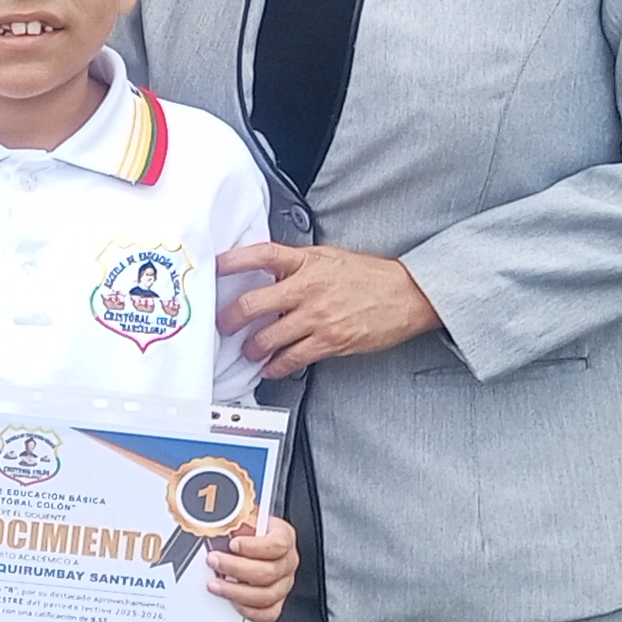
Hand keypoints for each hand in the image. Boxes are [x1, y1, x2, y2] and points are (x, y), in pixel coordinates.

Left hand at [204, 513, 300, 621]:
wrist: (246, 542)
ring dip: (235, 591)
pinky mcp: (276, 601)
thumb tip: (214, 517)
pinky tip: (231, 600)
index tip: (233, 544)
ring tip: (215, 584)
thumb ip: (232, 517)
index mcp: (284, 537)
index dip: (254, 547)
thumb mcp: (240, 517)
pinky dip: (248, 610)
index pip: (278, 544)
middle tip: (214, 561)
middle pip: (269, 572)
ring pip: (266, 595)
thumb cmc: (244, 531)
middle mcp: (287, 561)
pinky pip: (267, 613)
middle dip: (236, 568)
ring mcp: (283, 583)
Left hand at [214, 241, 441, 379]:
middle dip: (229, 319)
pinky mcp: (330, 341)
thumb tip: (265, 274)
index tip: (214, 267)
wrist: (407, 294)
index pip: (260, 255)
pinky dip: (276, 366)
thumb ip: (297, 265)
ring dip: (251, 348)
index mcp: (307, 262)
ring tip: (248, 350)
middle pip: (253, 304)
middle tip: (222, 325)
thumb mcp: (330, 258)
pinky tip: (271, 366)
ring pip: (268, 338)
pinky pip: (292, 358)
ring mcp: (318, 317)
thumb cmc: (370, 276)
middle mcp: (308, 288)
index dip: (232, 261)